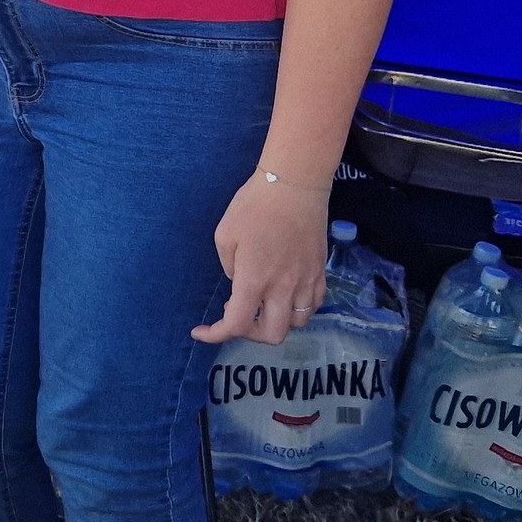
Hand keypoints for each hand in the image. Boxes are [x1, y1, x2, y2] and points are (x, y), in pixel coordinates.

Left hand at [192, 171, 329, 345]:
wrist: (294, 186)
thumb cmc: (253, 206)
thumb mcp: (224, 235)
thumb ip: (229, 267)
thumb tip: (240, 283)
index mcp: (255, 280)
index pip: (236, 324)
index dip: (215, 335)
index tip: (201, 331)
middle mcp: (283, 288)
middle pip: (272, 335)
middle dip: (250, 333)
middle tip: (236, 313)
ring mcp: (306, 282)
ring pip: (296, 324)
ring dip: (275, 321)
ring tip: (261, 302)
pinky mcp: (320, 273)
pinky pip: (312, 306)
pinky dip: (296, 310)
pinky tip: (282, 295)